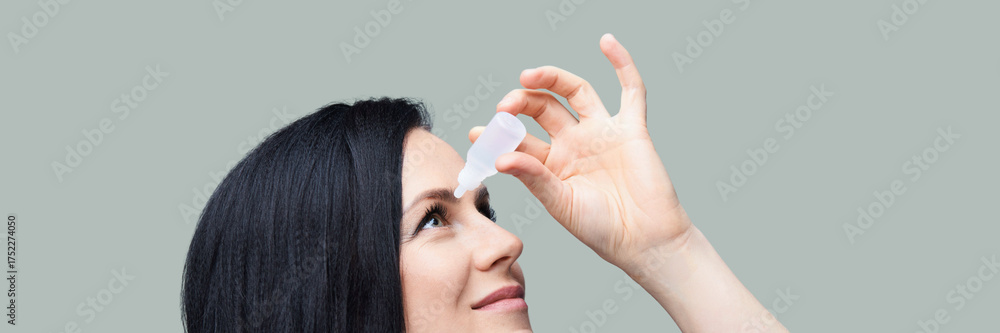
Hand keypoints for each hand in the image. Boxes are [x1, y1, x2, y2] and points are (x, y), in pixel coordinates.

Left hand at [469, 33, 691, 268]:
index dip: (497, 133)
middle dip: (520, 103)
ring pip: (574, 92)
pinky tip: (607, 42)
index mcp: (552, 164)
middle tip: (504, 108)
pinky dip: (622, 64)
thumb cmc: (602, 230)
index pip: (519, 139)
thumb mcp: (560, 204)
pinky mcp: (631, 128)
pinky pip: (630, 90)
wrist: (644, 241)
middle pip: (542, 108)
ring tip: (527, 76)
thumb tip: (500, 157)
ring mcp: (601, 132)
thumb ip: (533, 177)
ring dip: (551, 78)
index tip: (477, 133)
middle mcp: (574, 142)